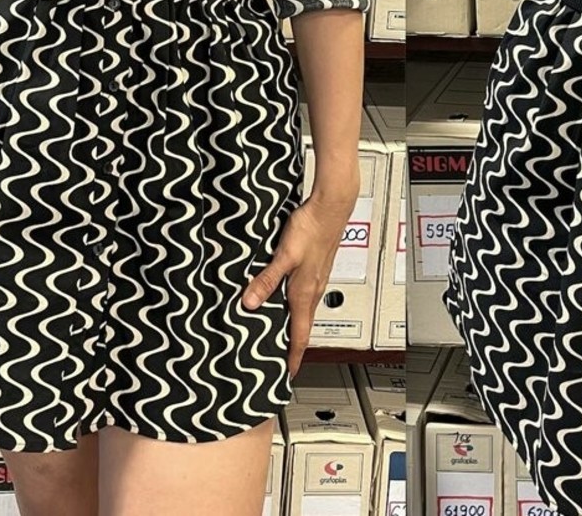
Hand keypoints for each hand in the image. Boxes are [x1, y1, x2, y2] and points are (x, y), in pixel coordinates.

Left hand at [240, 190, 357, 377]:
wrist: (331, 206)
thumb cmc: (312, 229)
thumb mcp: (284, 256)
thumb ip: (267, 280)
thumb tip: (250, 302)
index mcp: (304, 293)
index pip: (299, 335)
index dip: (293, 357)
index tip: (288, 374)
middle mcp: (313, 290)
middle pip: (302, 326)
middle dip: (293, 346)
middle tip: (282, 360)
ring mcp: (316, 279)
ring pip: (304, 311)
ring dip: (294, 326)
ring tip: (282, 335)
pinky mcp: (316, 267)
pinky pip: (306, 295)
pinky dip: (296, 306)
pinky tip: (286, 297)